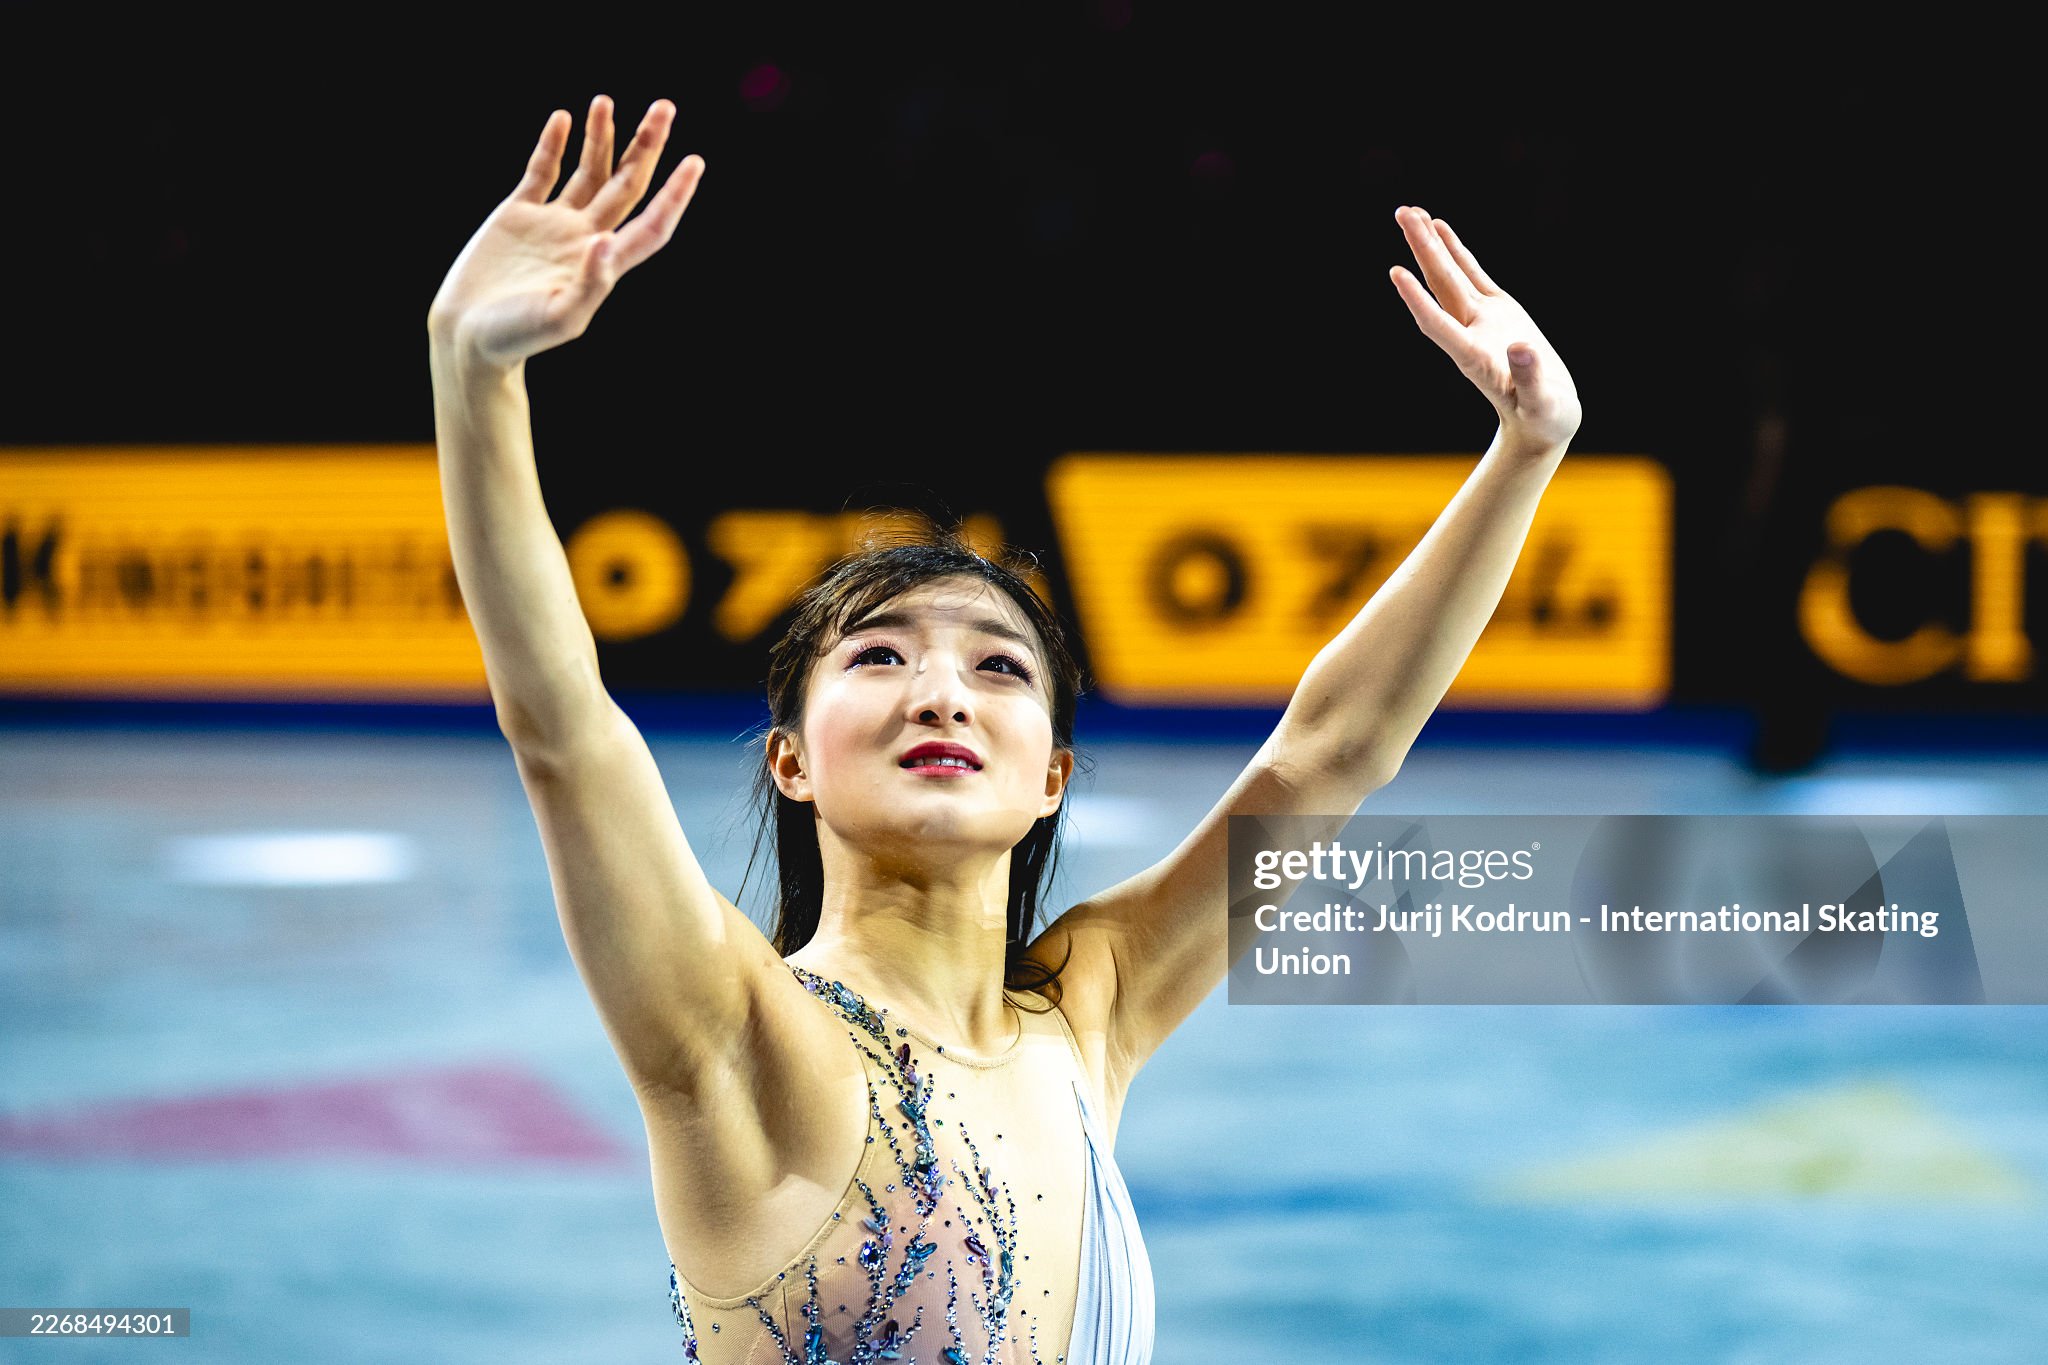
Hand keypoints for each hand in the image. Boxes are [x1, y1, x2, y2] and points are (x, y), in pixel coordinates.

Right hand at [428, 95, 704, 365]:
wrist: (467, 337)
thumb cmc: (514, 338)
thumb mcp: (558, 320)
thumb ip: (589, 285)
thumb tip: (606, 242)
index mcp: (603, 263)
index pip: (651, 224)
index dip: (675, 195)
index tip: (694, 162)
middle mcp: (585, 238)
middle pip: (627, 185)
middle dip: (646, 147)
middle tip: (664, 107)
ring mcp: (553, 225)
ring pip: (588, 172)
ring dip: (601, 138)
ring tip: (606, 101)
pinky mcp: (518, 215)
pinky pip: (541, 172)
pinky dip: (551, 145)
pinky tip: (563, 118)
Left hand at [1389, 206, 1580, 453]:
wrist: (1544, 421)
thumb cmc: (1543, 418)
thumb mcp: (1541, 404)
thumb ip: (1530, 378)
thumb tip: (1521, 348)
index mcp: (1475, 358)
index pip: (1439, 325)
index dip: (1418, 300)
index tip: (1396, 273)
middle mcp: (1471, 334)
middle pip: (1440, 287)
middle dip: (1422, 250)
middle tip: (1403, 213)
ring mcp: (1483, 321)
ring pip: (1451, 276)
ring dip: (1431, 245)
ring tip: (1411, 212)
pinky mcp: (1500, 311)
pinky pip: (1472, 275)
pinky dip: (1457, 252)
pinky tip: (1440, 228)